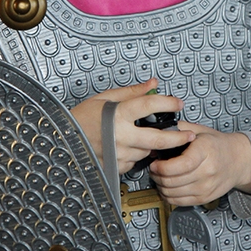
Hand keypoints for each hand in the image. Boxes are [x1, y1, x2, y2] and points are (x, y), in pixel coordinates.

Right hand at [70, 79, 195, 174]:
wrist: (61, 141)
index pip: (148, 106)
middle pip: (156, 138)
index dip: (167, 103)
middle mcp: (119, 135)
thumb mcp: (104, 98)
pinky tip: (127, 146)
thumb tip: (152, 84)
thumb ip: (131, 92)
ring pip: (146, 151)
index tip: (178, 103)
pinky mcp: (116, 166)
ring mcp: (118, 153)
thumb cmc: (80, 119)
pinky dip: (136, 154)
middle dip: (177, 137)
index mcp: (117, 114)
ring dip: (150, 145)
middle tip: (189, 134)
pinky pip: (134, 161)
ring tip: (141, 136)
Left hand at [149, 121, 250, 205]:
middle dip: (156, 175)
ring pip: (172, 193)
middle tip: (154, 168)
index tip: (155, 163)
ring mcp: (206, 187)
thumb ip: (179, 128)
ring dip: (160, 186)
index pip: (182, 165)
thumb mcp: (200, 130)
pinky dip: (167, 195)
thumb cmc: (218, 145)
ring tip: (160, 176)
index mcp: (206, 151)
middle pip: (173, 181)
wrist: (238, 161)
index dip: (163, 166)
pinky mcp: (204, 198)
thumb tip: (158, 132)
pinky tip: (167, 186)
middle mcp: (207, 171)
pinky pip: (178, 202)